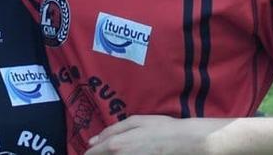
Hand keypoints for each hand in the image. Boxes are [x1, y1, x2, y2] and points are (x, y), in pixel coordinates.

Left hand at [85, 115, 224, 154]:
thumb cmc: (159, 128)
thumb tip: (92, 140)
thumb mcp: (135, 121)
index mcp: (116, 145)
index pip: (92, 154)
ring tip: (120, 149)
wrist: (183, 142)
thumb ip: (111, 130)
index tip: (90, 149)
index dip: (90, 151)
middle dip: (99, 154)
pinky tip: (131, 151)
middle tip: (103, 149)